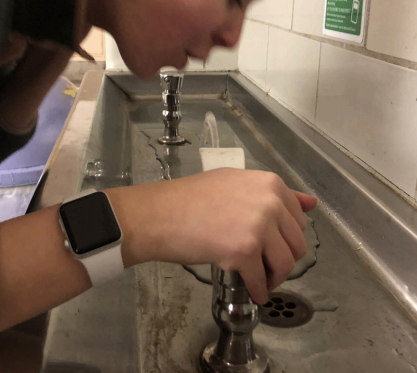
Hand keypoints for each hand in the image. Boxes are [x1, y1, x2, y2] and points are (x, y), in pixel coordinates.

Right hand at [108, 168, 317, 303]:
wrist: (162, 213)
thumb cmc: (192, 197)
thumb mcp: (236, 183)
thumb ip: (274, 193)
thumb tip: (312, 203)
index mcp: (270, 183)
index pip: (298, 218)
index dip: (286, 237)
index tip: (273, 246)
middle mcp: (270, 201)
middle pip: (296, 243)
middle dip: (283, 260)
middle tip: (266, 266)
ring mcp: (259, 226)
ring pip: (285, 263)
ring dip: (275, 277)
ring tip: (261, 280)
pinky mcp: (245, 251)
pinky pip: (261, 279)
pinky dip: (259, 290)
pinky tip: (252, 291)